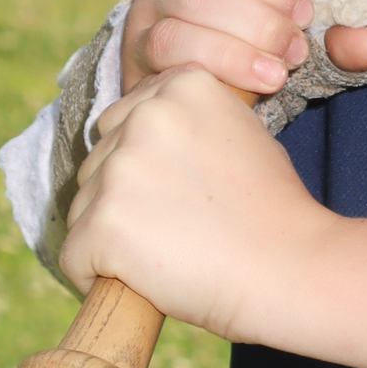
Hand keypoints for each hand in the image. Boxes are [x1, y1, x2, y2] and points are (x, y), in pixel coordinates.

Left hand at [59, 65, 332, 341]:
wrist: (292, 267)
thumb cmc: (274, 212)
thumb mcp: (242, 133)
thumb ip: (190, 122)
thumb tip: (137, 137)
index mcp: (182, 85)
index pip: (124, 121)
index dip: (147, 166)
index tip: (182, 193)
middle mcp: (145, 114)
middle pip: (98, 162)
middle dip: (123, 198)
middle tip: (176, 229)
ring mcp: (121, 168)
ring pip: (83, 207)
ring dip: (110, 236)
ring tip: (166, 255)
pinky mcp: (103, 222)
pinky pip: (74, 256)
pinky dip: (95, 276)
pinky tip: (141, 282)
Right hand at [122, 0, 366, 95]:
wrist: (204, 92)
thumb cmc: (261, 51)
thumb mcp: (305, 37)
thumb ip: (340, 40)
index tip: (305, 17)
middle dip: (258, 25)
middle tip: (294, 56)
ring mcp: (145, 25)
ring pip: (176, 31)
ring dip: (233, 56)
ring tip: (274, 79)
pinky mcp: (136, 68)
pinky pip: (160, 70)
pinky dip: (205, 80)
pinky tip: (236, 97)